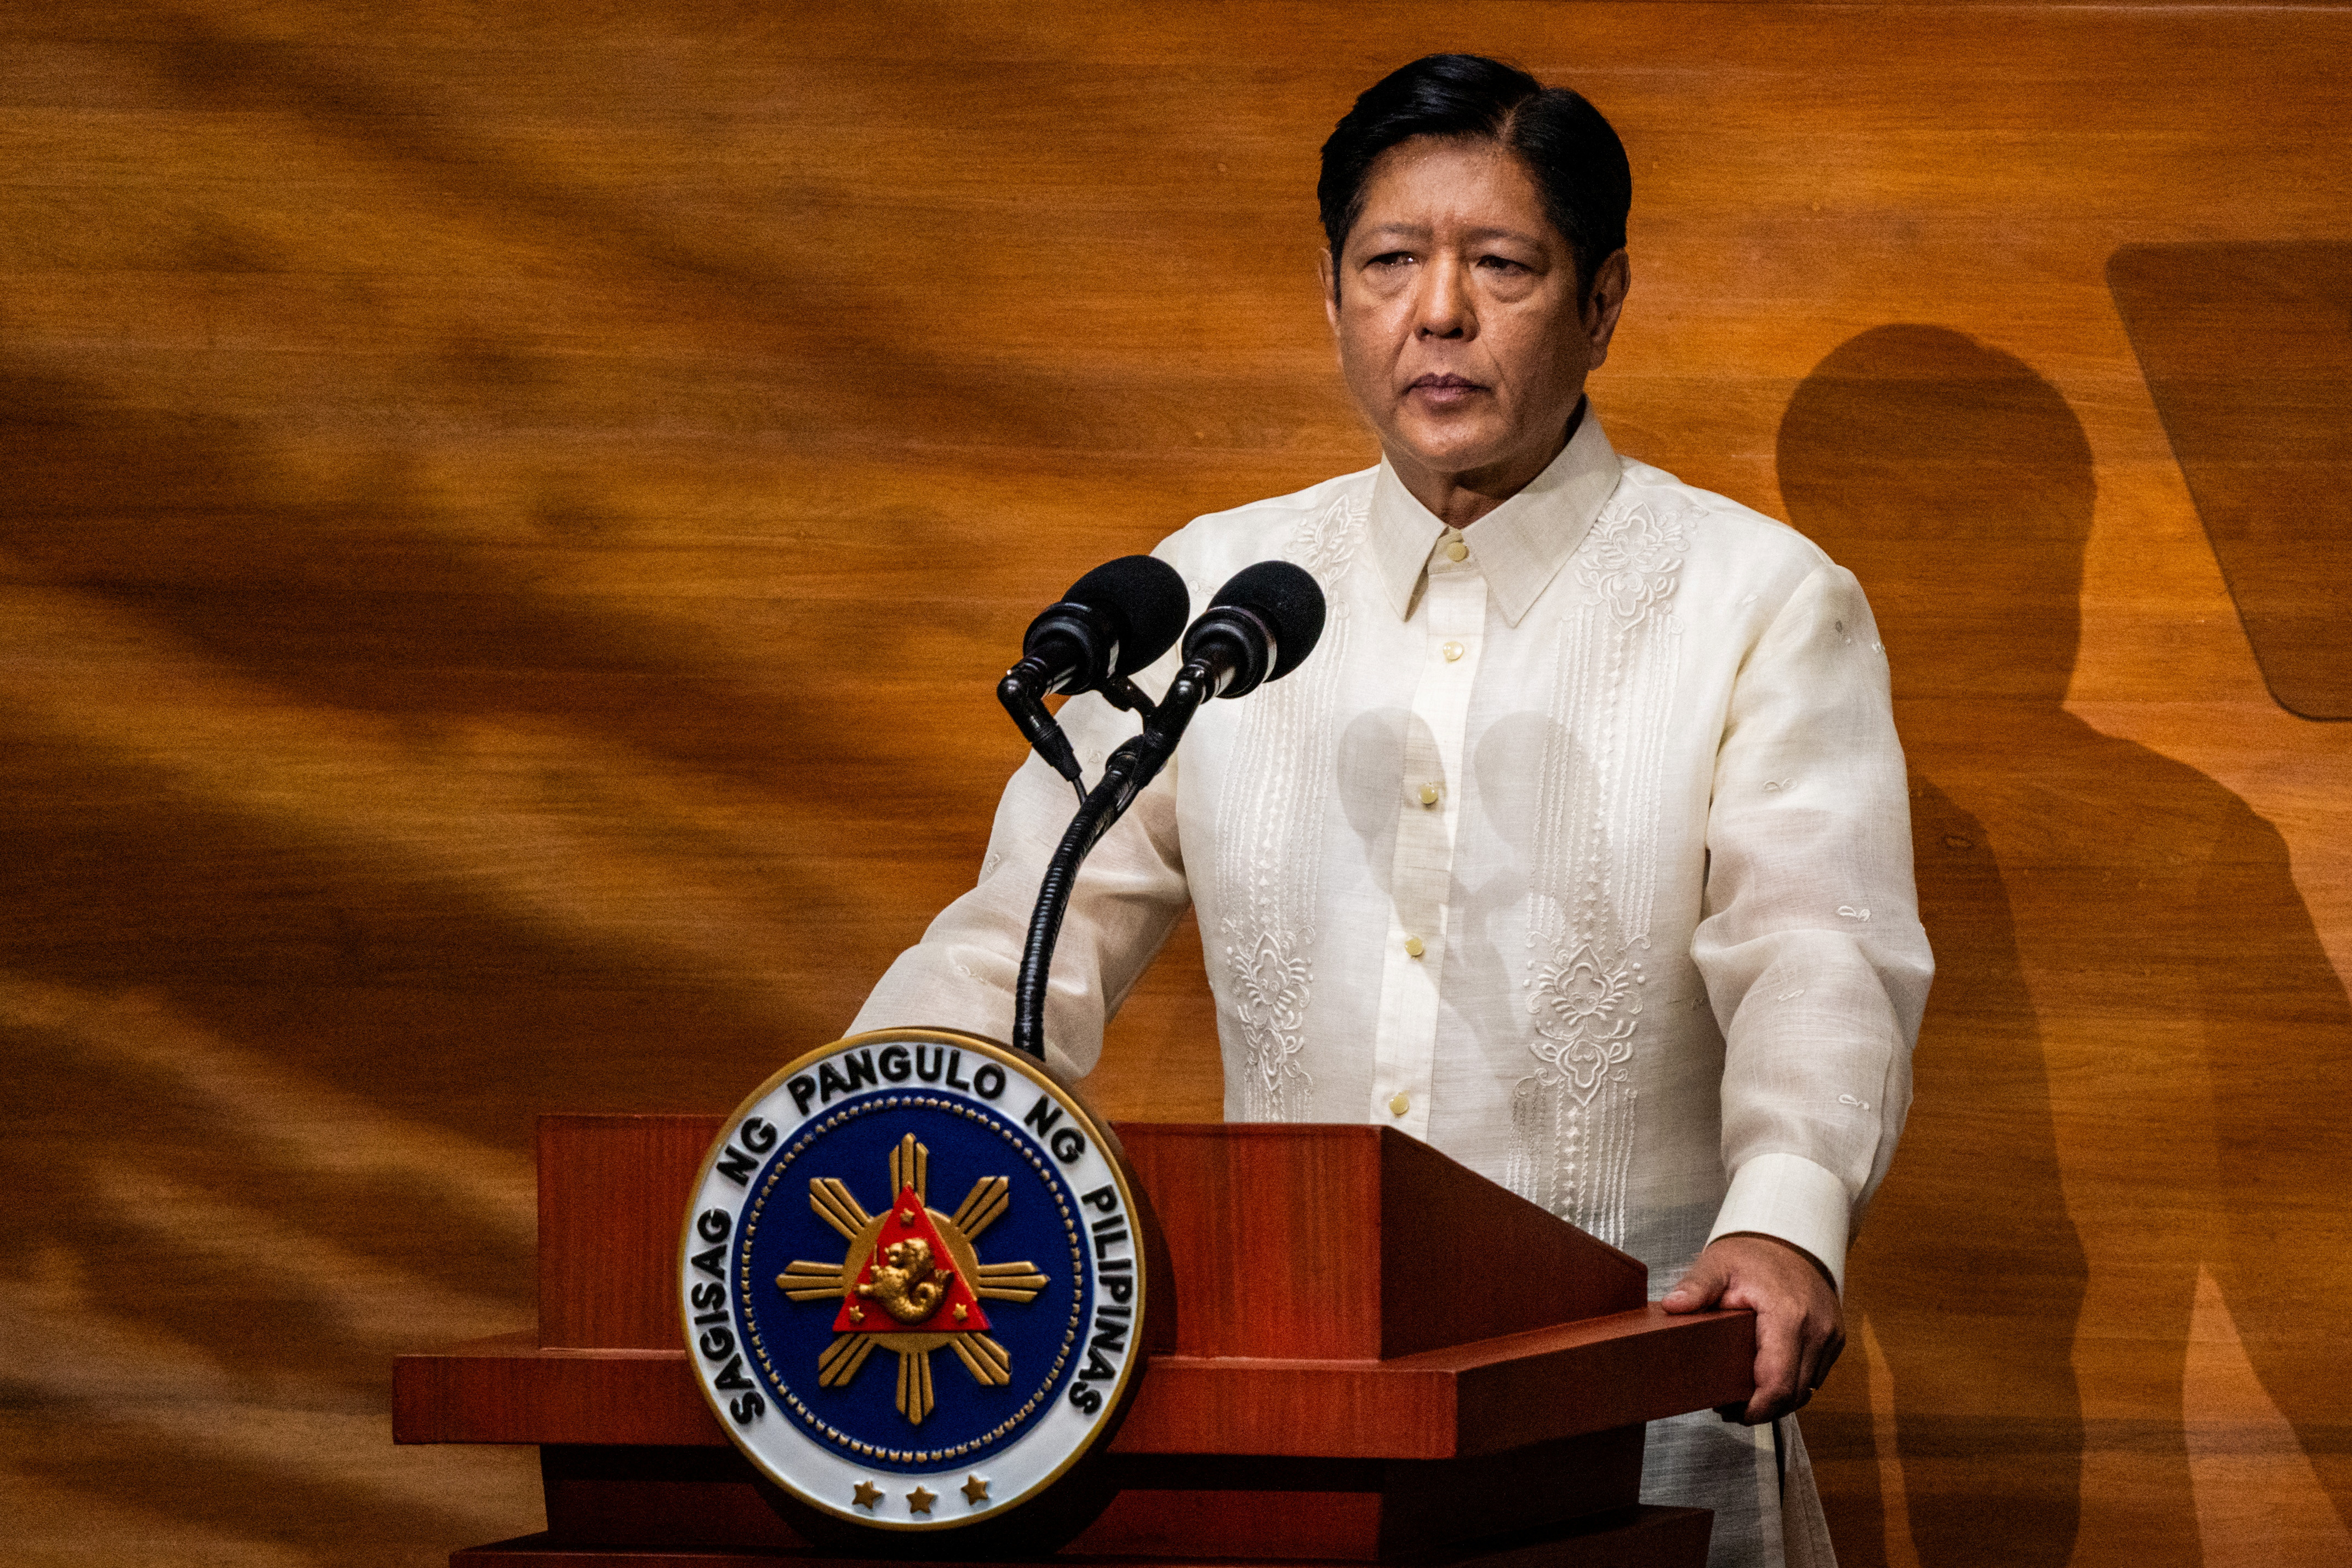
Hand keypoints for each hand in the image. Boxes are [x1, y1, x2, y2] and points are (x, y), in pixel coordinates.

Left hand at [1659, 1233, 1843, 1424]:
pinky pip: (1814, 1375)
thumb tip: (1674, 1306)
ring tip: (1744, 1395)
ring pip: (1807, 1389)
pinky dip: (1792, 1384)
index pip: (1777, 1383)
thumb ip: (1696, 1287)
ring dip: (1778, 1399)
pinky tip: (1766, 1379)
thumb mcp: (1717, 1264)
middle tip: (1730, 1406)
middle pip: (1793, 1394)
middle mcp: (1817, 1330)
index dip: (1756, 1409)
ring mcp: (1830, 1336)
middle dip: (1763, 1409)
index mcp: (1788, 1316)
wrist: (1791, 1237)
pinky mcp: (1834, 1339)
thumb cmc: (1754, 1253)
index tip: (1732, 1412)